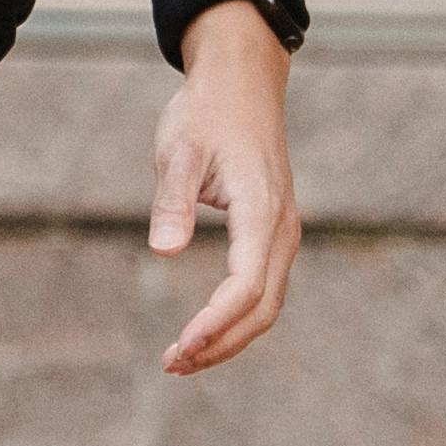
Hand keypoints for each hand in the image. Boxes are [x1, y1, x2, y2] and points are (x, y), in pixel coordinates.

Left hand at [150, 0, 300, 375]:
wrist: (241, 82)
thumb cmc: (206, 113)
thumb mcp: (179, 150)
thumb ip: (173, 200)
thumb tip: (163, 252)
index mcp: (262, 211)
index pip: (245, 286)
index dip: (215, 324)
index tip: (181, 347)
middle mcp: (282, 228)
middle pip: (262, 308)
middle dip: (221, 343)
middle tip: (172, 363)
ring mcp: (282, 232)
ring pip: (266, 303)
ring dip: (229, 336)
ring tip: (182, 358)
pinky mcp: (274, 232)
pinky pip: (263, 288)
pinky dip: (237, 316)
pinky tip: (205, 329)